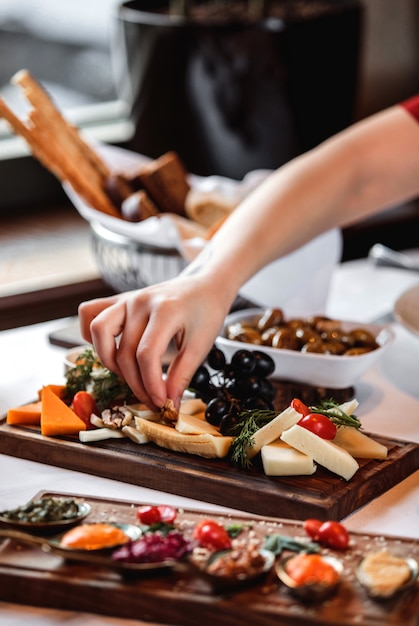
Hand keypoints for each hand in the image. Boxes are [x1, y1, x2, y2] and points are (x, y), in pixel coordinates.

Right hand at [78, 275, 231, 410]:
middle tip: (151, 398)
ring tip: (130, 375)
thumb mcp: (201, 346)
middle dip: (135, 383)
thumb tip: (168, 404)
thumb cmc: (206, 314)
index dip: (151, 385)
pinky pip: (89, 312)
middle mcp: (140, 301)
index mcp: (165, 310)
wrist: (205, 286)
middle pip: (124, 351)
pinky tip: (110, 349)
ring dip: (109, 361)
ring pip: (98, 331)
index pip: (146, 355)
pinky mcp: (119, 299)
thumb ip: (182, 376)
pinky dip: (92, 334)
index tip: (161, 402)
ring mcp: (127, 298)